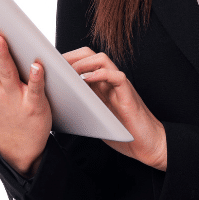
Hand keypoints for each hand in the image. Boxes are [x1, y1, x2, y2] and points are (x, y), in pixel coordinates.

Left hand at [65, 47, 167, 170]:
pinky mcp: (128, 94)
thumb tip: (57, 106)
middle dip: (72, 56)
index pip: (83, 62)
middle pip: (90, 55)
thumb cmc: (122, 132)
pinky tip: (87, 79)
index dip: (67, 60)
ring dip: (84, 62)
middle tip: (56, 64)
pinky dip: (101, 74)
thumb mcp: (95, 118)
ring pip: (102, 60)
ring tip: (69, 70)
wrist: (148, 144)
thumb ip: (81, 107)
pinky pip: (116, 76)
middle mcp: (109, 81)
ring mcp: (119, 85)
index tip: (50, 64)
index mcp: (100, 85)